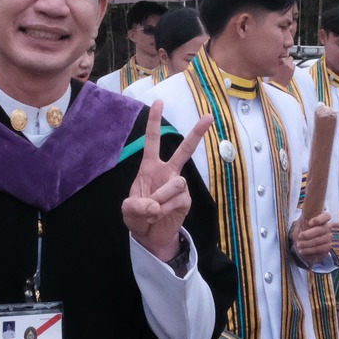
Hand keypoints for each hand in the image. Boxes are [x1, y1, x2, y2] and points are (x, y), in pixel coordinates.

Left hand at [122, 99, 208, 261]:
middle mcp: (167, 172)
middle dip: (197, 133)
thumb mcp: (128, 210)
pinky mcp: (185, 200)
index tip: (159, 101)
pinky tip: (159, 215)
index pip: (152, 140)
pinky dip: (164, 210)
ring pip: (176, 183)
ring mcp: (178, 186)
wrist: (149, 236)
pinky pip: (177, 200)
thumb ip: (136, 205)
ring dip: (160, 198)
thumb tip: (155, 205)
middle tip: (209, 116)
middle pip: (184, 150)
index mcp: (150, 167)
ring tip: (152, 210)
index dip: (154, 121)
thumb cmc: (138, 216)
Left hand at [292, 210, 334, 261]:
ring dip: (308, 243)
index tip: (309, 222)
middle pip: (323, 229)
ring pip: (320, 240)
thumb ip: (304, 220)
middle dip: (309, 233)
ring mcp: (328, 237)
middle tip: (300, 236)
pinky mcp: (327, 247)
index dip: (320, 219)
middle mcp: (327, 227)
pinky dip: (310, 250)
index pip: (326, 216)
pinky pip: (320, 249)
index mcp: (321, 219)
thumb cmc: (302, 231)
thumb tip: (305, 215)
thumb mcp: (300, 224)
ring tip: (299, 245)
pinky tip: (302, 251)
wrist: (302, 245)